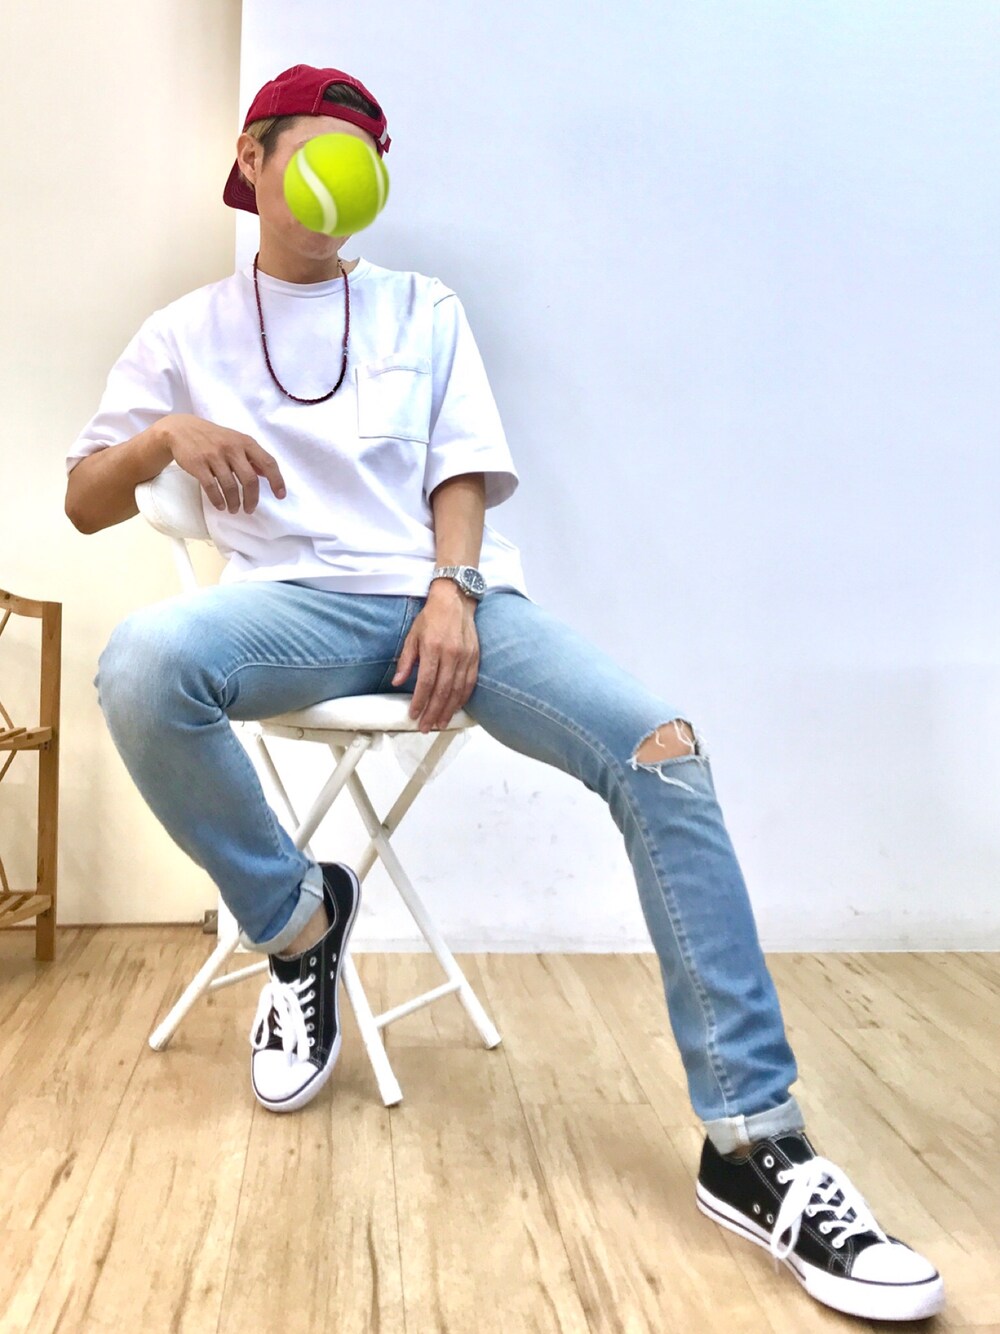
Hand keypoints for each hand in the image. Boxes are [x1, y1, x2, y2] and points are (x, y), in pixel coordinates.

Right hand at [161, 413, 285, 512]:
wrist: (181, 430)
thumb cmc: (214, 438)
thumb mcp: (236, 440)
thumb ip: (252, 457)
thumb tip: (268, 475)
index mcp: (245, 442)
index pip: (268, 462)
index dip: (276, 480)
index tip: (280, 496)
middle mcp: (232, 448)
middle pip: (250, 479)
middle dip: (252, 499)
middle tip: (249, 510)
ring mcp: (214, 455)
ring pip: (230, 486)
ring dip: (234, 502)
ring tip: (234, 509)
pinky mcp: (198, 464)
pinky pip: (211, 487)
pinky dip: (218, 500)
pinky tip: (221, 506)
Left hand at [391, 583, 479, 731]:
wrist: (455, 600)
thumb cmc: (432, 617)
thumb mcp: (412, 635)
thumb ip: (406, 660)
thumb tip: (397, 682)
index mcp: (433, 648)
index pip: (426, 682)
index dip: (420, 701)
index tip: (414, 714)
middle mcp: (451, 654)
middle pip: (442, 691)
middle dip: (433, 711)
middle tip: (426, 727)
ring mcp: (466, 657)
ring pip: (457, 690)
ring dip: (448, 710)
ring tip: (439, 723)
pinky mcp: (475, 657)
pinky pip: (470, 683)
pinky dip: (463, 699)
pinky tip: (456, 709)